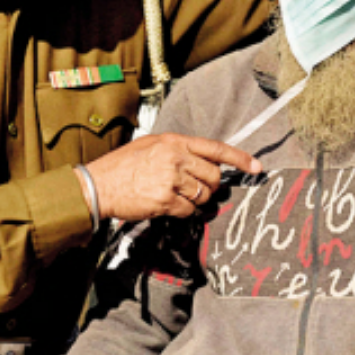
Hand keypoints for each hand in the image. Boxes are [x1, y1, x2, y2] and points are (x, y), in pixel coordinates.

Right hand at [84, 133, 262, 222]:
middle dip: (210, 186)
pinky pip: (189, 210)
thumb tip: (204, 162)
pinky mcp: (165, 200)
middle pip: (214, 176)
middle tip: (194, 189)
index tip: (256, 166)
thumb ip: (178, 150)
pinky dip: (183, 212)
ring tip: (175, 196)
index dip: (239, 158)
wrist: (98, 185)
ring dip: (196, 200)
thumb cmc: (122, 166)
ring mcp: (170, 179)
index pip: (215, 148)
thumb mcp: (151, 146)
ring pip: (204, 195)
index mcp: (174, 142)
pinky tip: (166, 206)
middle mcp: (175, 157)